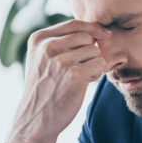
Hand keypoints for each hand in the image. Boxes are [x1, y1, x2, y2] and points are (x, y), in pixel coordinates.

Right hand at [0, 20, 112, 142]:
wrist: (36, 118)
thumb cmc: (43, 88)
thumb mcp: (42, 59)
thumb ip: (62, 42)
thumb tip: (97, 31)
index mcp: (39, 39)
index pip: (74, 24)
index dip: (93, 27)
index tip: (105, 34)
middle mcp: (48, 47)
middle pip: (87, 37)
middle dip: (90, 52)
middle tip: (79, 69)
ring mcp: (61, 60)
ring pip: (95, 52)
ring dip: (92, 65)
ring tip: (77, 78)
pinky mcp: (75, 75)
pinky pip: (99, 65)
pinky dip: (95, 75)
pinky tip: (82, 84)